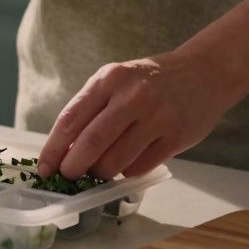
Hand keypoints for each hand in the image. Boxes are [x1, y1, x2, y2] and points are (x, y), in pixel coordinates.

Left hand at [37, 51, 242, 179]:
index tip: (44, 168)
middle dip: (73, 167)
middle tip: (68, 176)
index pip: (71, 119)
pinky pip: (139, 167)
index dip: (53, 148)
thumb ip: (92, 109)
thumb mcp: (118, 80)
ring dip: (101, 173)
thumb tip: (63, 151)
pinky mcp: (175, 137)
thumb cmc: (151, 80)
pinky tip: (127, 163)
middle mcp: (132, 96)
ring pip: (115, 162)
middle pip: (91, 143)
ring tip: (100, 169)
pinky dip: (126, 172)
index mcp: (110, 79)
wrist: (205, 72)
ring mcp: (157, 117)